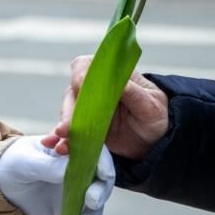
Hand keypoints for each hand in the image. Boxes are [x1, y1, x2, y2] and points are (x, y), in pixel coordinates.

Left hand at [0, 136, 114, 214]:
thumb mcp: (28, 161)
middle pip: (100, 180)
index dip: (103, 162)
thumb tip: (71, 170)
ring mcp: (76, 191)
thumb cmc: (15, 162)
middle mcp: (80, 170)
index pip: (96, 152)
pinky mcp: (67, 210)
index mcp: (73, 148)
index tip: (104, 174)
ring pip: (92, 206)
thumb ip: (48, 166)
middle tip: (92, 201)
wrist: (1, 185)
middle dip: (100, 192)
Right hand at [41, 55, 169, 161]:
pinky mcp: (86, 130)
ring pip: (68, 115)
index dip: (80, 77)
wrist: (158, 140)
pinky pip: (70, 133)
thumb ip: (134, 93)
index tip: (80, 90)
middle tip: (66, 129)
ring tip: (61, 145)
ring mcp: (88, 111)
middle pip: (72, 94)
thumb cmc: (156, 114)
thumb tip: (119, 84)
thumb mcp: (150, 104)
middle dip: (68, 112)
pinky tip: (56, 148)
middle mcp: (94, 90)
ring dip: (63, 129)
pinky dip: (61, 141)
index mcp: (109, 75)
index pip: (85, 67)